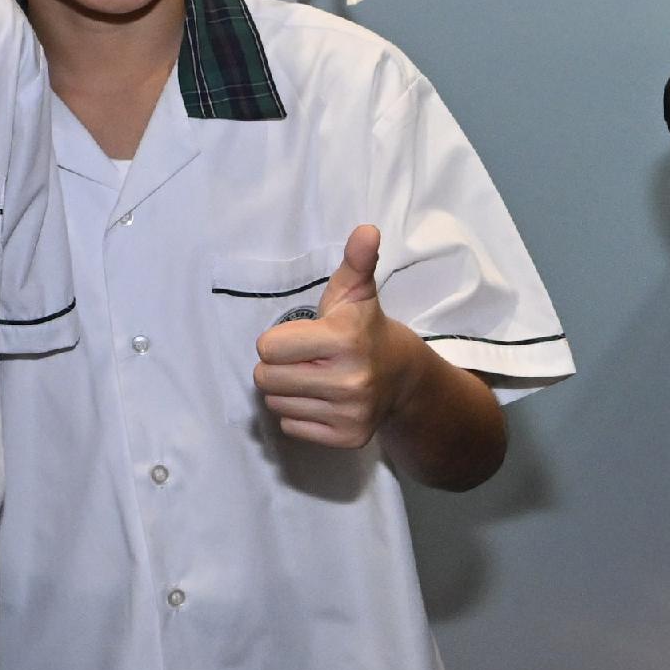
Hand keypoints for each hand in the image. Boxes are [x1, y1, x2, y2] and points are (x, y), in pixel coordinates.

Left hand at [253, 225, 408, 450]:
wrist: (403, 377)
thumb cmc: (364, 328)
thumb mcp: (356, 292)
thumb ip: (356, 260)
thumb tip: (366, 230)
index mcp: (344, 340)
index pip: (267, 348)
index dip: (278, 340)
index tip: (303, 336)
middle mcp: (350, 381)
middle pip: (265, 378)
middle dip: (277, 366)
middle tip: (304, 359)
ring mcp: (350, 414)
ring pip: (276, 404)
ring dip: (287, 391)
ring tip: (314, 377)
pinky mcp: (347, 439)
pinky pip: (290, 427)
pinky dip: (298, 414)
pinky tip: (321, 399)